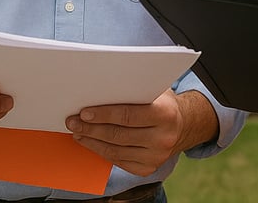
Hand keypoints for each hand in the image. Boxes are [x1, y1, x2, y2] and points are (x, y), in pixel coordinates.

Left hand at [66, 89, 216, 176]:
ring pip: (115, 150)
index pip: (128, 115)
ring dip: (92, 141)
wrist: (183, 126)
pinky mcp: (147, 168)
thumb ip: (134, 90)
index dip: (104, 114)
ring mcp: (156, 157)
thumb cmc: (163, 103)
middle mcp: (163, 138)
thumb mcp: (156, 91)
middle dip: (92, 128)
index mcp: (165, 114)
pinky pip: (118, 161)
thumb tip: (99, 88)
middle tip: (73, 122)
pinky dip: (101, 151)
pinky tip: (91, 143)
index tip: (84, 113)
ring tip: (77, 132)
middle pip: (118, 135)